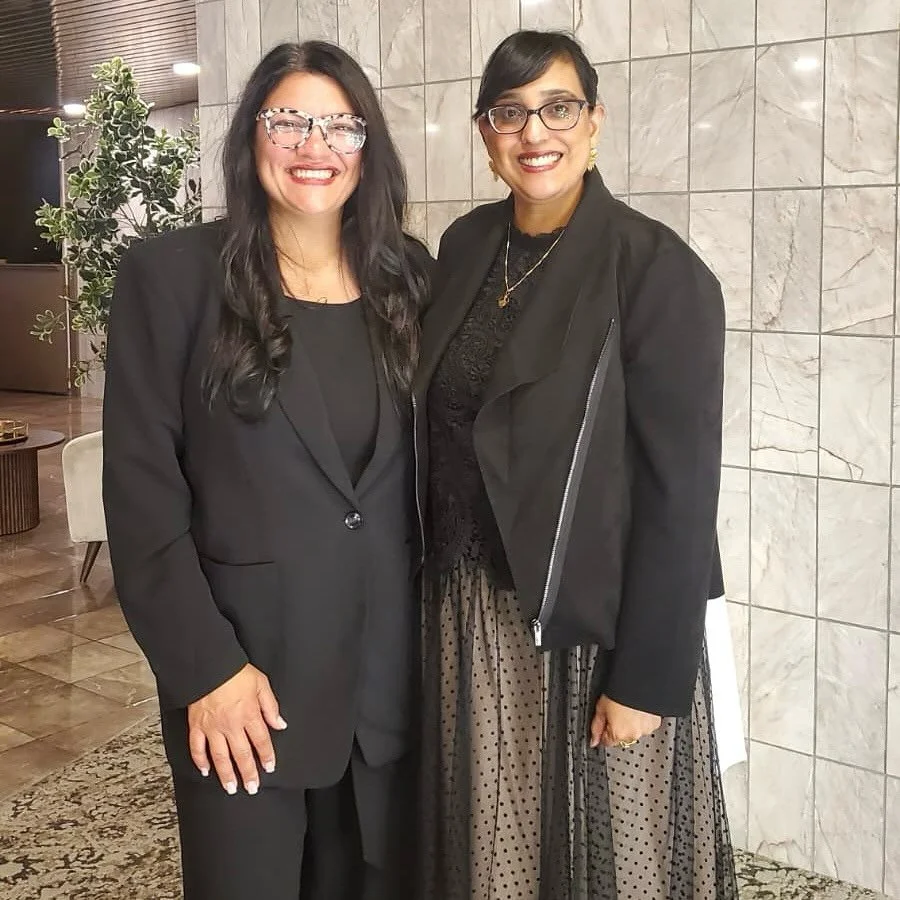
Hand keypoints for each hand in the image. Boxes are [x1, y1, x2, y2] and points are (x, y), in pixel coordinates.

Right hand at [187, 664, 286, 794]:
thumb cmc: (236, 672)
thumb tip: (280, 724)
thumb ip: (271, 707)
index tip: (269, 768)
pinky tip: (205, 771)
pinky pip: (197, 748)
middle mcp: (231, 725)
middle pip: (242, 754)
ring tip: (231, 788)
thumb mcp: (262, 684)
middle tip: (252, 788)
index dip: (267, 756)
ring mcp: (212, 728)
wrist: (210, 665)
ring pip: (220, 757)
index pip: (261, 741)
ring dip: (227, 774)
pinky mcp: (197, 725)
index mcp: (249, 715)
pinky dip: (200, 761)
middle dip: (248, 773)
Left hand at [589, 694, 660, 748]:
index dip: (604, 731)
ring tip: (627, 708)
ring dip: (631, 724)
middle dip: (618, 727)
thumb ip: (596, 727)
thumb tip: (593, 741)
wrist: (639, 682)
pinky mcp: (655, 723)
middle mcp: (634, 735)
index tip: (605, 722)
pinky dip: (641, 720)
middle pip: (622, 737)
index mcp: (618, 734)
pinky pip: (645, 725)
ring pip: (634, 731)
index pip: (607, 742)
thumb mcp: (601, 707)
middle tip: (616, 711)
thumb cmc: (619, 692)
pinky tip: (637, 710)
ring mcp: (646, 729)